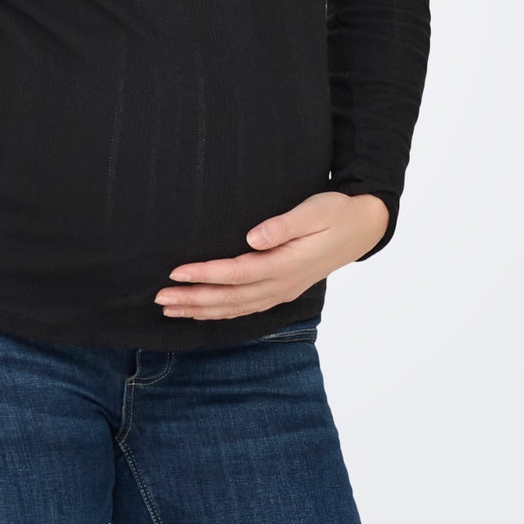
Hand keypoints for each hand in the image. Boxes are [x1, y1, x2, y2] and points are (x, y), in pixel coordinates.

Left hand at [153, 191, 390, 320]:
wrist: (362, 228)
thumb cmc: (336, 213)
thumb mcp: (315, 211)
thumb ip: (284, 225)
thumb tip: (253, 237)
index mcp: (285, 265)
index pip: (236, 274)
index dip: (205, 275)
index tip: (177, 272)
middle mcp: (281, 284)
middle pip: (230, 298)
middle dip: (193, 299)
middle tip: (160, 297)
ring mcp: (281, 291)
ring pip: (235, 308)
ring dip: (201, 309)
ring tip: (170, 308)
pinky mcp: (281, 290)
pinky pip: (245, 308)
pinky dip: (220, 312)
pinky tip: (202, 311)